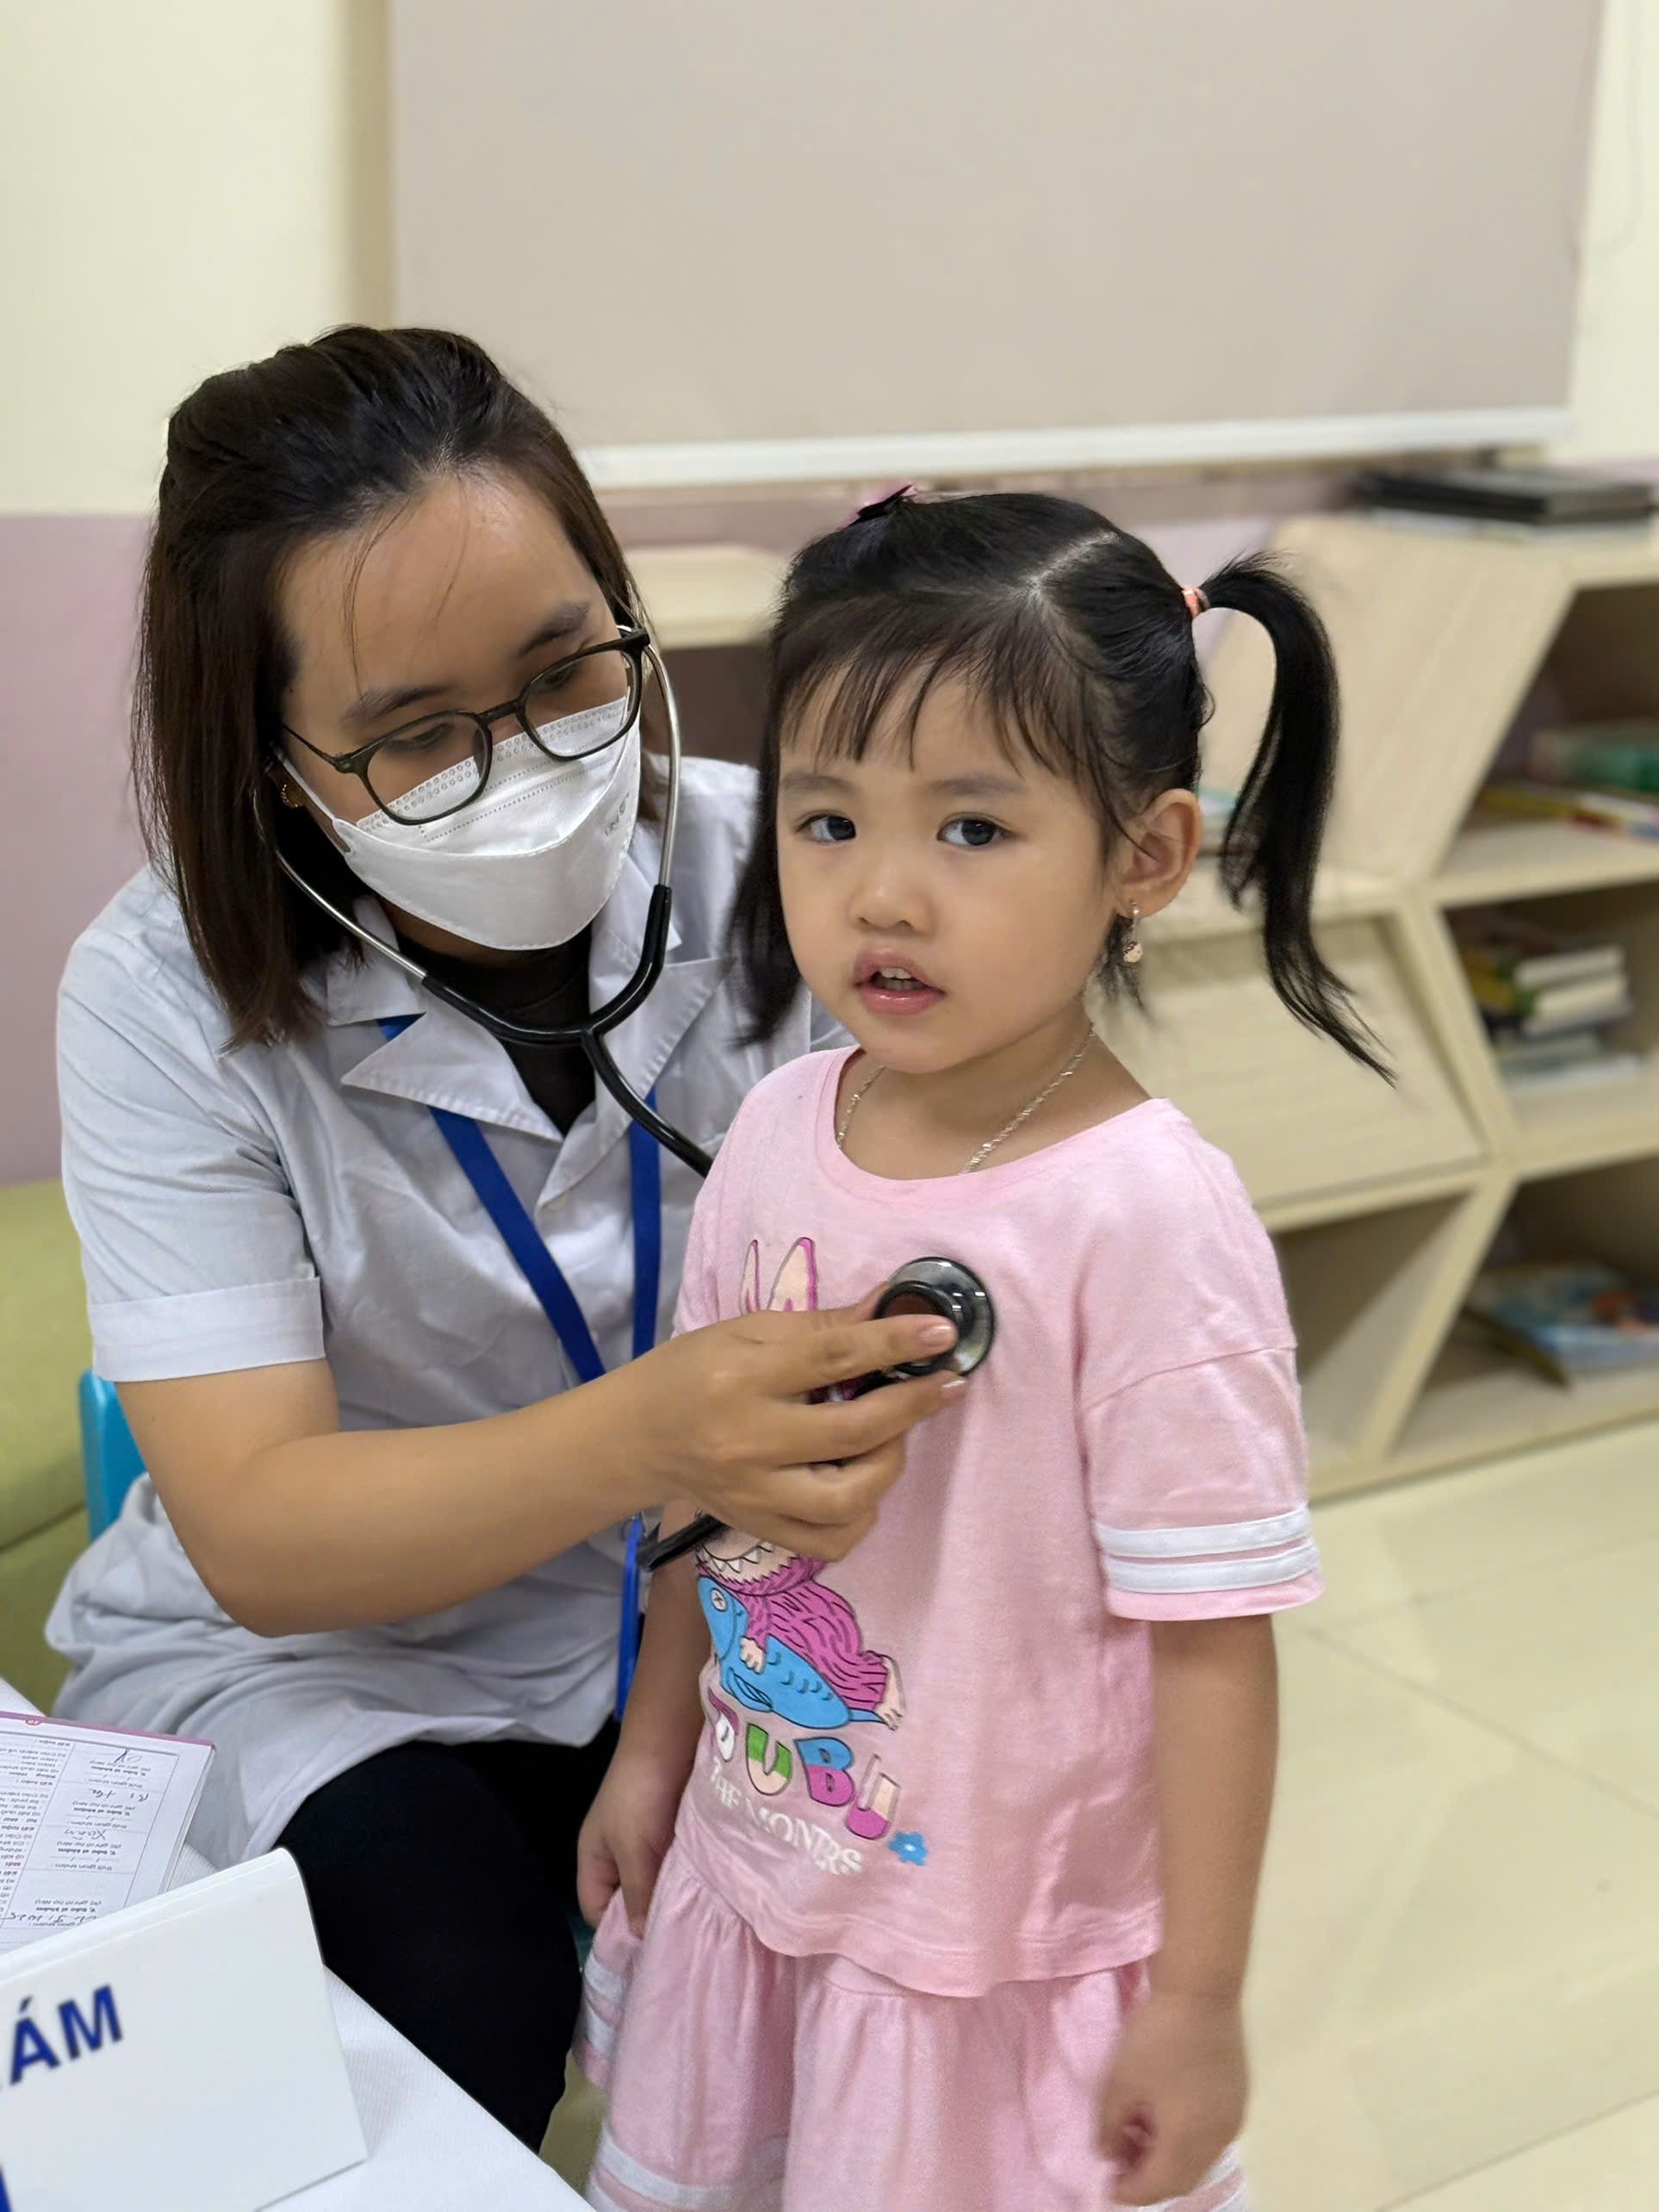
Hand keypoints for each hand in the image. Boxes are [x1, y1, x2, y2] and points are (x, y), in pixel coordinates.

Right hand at [576, 1740, 692, 1935]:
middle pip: (626, 1899)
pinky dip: (685, 1875)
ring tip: (696, 1919)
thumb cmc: (639, 1796)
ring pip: (654, 1883)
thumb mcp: (633, 1850)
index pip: (596, 1910)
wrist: (668, 1740)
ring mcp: (645, 1842)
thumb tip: (639, 1938)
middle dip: (648, 1915)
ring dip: (671, 1894)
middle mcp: (617, 1854)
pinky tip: (705, 1890)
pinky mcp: (671, 1831)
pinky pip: (674, 1865)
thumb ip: (636, 1894)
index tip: (648, 1949)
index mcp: (594, 1859)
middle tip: (677, 1937)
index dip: (616, 1931)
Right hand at [634, 1293, 963, 1558]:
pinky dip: (862, 1514)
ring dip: (890, 1465)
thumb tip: (891, 1307)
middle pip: (850, 1432)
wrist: (635, 1438)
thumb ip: (821, 1326)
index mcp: (743, 1379)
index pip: (832, 1358)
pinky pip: (831, 1540)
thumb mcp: (745, 1331)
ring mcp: (755, 1495)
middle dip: (911, 1407)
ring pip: (848, 1499)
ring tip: (893, 1436)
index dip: (894, 1344)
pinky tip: (863, 1482)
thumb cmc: (692, 1371)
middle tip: (946, 1385)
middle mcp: (748, 1441)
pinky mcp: (760, 1528)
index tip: (942, 1333)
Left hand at [1098, 1989, 1246, 2205]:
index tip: (1106, 2187)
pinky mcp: (1237, 2098)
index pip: (1159, 2186)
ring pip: (1198, 2157)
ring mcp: (1233, 2118)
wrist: (1201, 1990)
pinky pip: (1209, 2135)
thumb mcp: (1120, 2082)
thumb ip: (1109, 2127)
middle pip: (1182, 2177)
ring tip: (1134, 2133)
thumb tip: (1108, 2154)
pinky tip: (1162, 2115)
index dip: (1130, 2192)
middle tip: (1118, 2162)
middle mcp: (1218, 2138)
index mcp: (1190, 2141)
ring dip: (1166, 2157)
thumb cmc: (1156, 2037)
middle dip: (1149, 2178)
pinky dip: (1184, 2138)